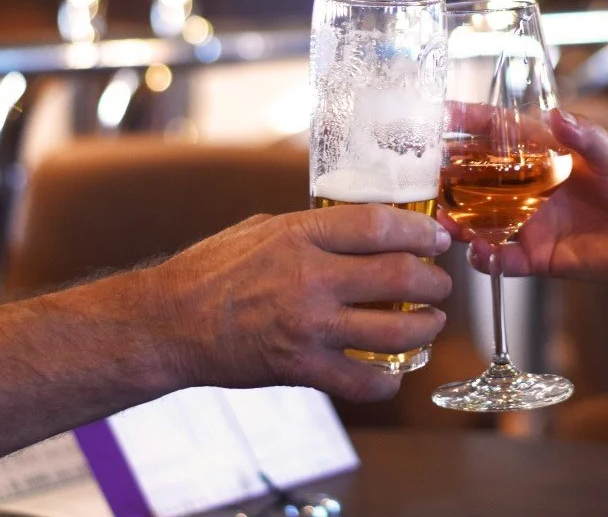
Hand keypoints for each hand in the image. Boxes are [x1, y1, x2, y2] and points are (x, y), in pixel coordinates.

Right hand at [148, 204, 452, 401]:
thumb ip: (314, 228)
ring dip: (425, 327)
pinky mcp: (301, 368)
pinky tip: (394, 372)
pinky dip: (388, 380)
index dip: (421, 232)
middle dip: (434, 282)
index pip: (380, 226)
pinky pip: (363, 381)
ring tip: (431, 322)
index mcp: (301, 235)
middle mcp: (311, 278)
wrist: (168, 323)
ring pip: (395, 329)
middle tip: (439, 284)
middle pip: (400, 276)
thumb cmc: (212, 270)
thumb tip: (361, 226)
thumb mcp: (264, 228)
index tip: (438, 238)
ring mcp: (308, 326)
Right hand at [444, 110, 607, 294]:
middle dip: (448, 173)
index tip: (441, 113)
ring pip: (479, 219)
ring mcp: (529, 222)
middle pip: (477, 176)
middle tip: (423, 171)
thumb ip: (586, 138)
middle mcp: (528, 187)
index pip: (499, 132)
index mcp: (544, 154)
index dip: (469, 121)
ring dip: (456, 219)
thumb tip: (558, 116)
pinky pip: (501, 258)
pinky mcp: (536, 255)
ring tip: (441, 218)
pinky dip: (486, 258)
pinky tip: (480, 253)